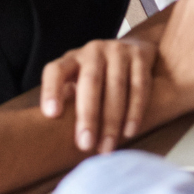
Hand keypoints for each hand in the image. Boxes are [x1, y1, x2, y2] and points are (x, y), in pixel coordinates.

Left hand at [41, 36, 157, 153]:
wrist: (133, 47)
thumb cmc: (96, 75)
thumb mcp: (77, 80)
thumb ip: (68, 100)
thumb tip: (53, 136)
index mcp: (71, 59)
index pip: (56, 71)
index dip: (51, 91)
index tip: (51, 115)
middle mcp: (94, 51)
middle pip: (90, 83)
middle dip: (88, 115)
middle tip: (85, 145)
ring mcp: (119, 51)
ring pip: (116, 86)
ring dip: (112, 120)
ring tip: (107, 146)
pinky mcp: (141, 56)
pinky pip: (139, 86)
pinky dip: (135, 111)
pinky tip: (129, 132)